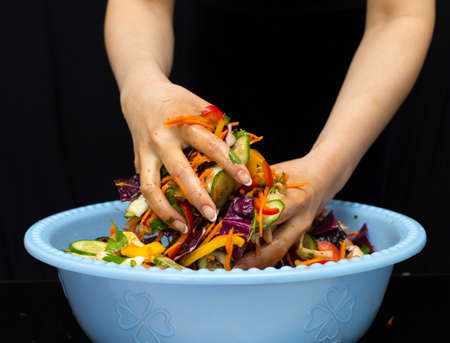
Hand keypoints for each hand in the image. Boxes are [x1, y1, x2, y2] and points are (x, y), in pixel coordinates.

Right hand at [120, 77, 251, 232]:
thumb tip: (235, 147)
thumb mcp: (198, 104)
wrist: (140, 93)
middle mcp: (161, 139)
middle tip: (212, 215)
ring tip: (183, 227)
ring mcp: (146, 153)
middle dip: (197, 196)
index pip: (210, 145)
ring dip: (166, 212)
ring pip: (151, 188)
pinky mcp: (138, 162)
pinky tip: (171, 217)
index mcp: (182, 123)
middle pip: (179, 172)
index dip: (230, 163)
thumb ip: (217, 125)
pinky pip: (145, 187)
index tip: (246, 179)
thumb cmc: (176, 100)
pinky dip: (157, 205)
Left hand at [235, 152, 340, 268]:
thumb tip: (225, 191)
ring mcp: (301, 231)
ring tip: (238, 269)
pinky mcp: (299, 236)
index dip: (253, 228)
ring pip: (279, 252)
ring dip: (259, 262)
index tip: (233, 235)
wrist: (323, 178)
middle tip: (234, 266)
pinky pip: (281, 250)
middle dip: (255, 259)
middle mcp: (300, 221)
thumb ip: (254, 183)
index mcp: (296, 201)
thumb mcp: (276, 172)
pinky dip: (265, 257)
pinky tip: (250, 262)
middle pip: (277, 245)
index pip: (273, 217)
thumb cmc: (297, 172)